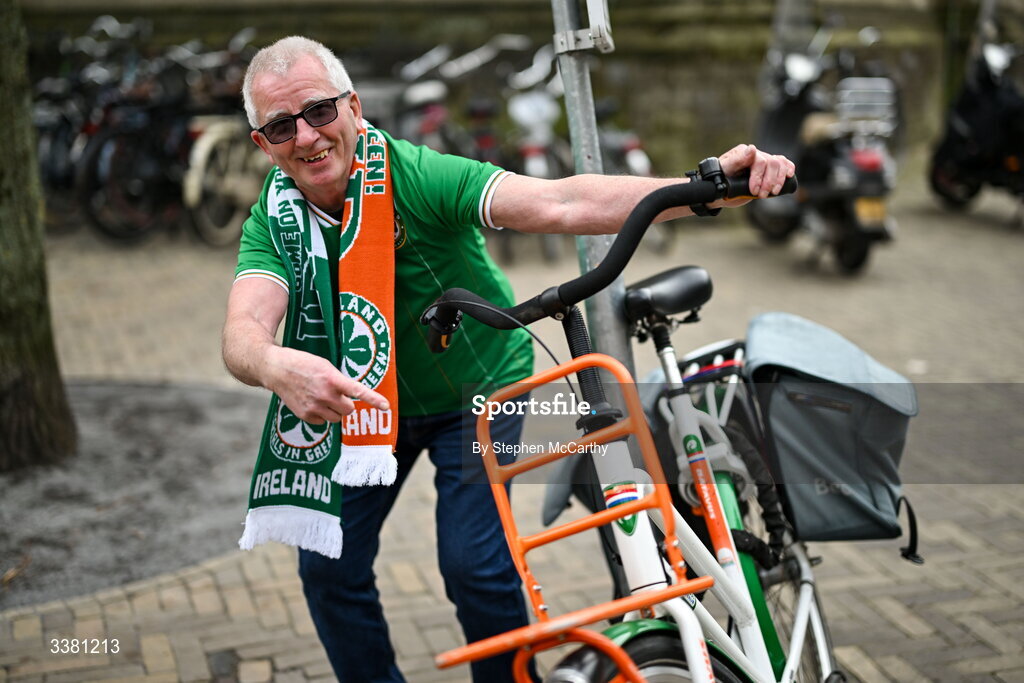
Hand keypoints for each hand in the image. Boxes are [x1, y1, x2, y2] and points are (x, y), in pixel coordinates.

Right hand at [264, 346, 389, 423]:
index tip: (386, 406)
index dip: (373, 399)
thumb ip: (339, 380)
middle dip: (346, 404)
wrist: (276, 369)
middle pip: (349, 409)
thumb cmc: (302, 364)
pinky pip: (323, 422)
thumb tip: (351, 394)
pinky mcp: (305, 415)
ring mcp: (314, 407)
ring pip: (337, 418)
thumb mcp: (325, 365)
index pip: (357, 391)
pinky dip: (322, 415)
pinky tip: (313, 403)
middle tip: (336, 394)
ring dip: (335, 411)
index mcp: (332, 379)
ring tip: (324, 398)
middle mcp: (324, 395)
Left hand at [717, 144, 795, 205]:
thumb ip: (736, 160)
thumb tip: (752, 149)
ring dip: (779, 180)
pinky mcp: (769, 170)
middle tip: (762, 195)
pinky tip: (790, 176)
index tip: (754, 190)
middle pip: (772, 163)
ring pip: (780, 164)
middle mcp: (756, 155)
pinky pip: (784, 164)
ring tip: (772, 192)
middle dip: (769, 181)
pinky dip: (789, 169)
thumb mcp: (724, 171)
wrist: (720, 190)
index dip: (759, 177)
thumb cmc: (719, 180)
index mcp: (744, 153)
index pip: (760, 161)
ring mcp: (763, 162)